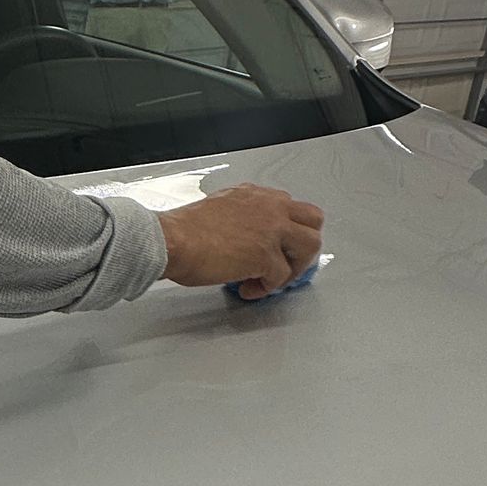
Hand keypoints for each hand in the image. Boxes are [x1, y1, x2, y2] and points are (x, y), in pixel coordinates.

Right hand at [159, 183, 323, 298]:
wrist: (173, 240)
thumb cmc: (184, 229)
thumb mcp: (220, 208)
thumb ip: (241, 217)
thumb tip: (245, 239)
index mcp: (256, 195)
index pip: (290, 207)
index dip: (288, 231)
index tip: (278, 246)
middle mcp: (270, 207)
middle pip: (313, 220)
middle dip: (304, 245)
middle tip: (288, 262)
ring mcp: (272, 230)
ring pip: (310, 246)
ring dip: (294, 267)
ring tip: (273, 279)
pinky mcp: (266, 255)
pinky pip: (281, 277)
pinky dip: (265, 289)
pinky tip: (248, 290)